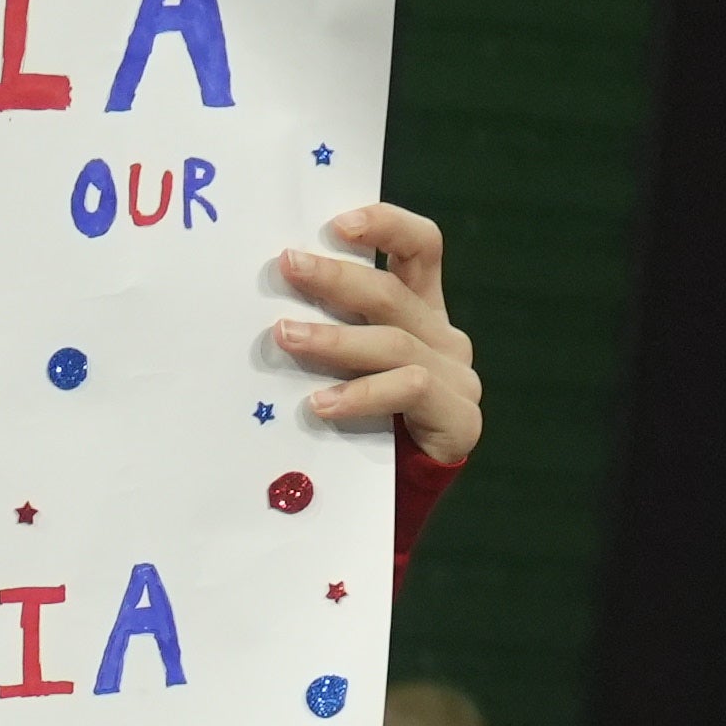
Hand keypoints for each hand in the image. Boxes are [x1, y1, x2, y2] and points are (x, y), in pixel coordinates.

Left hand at [271, 203, 482, 471]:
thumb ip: (330, 330)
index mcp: (423, 310)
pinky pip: (408, 390)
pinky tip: (321, 404)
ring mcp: (457, 377)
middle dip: (335, 277)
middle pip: (392, 293)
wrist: (398, 501)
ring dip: (334, 339)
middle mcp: (444, 337)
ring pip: (394, 342)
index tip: (336, 224)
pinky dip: (361, 394)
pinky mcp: (459, 418)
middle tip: (287, 267)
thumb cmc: (360, 426)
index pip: (421, 247)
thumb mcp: (345, 368)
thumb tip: (266, 301)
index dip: (386, 225)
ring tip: (286, 336)